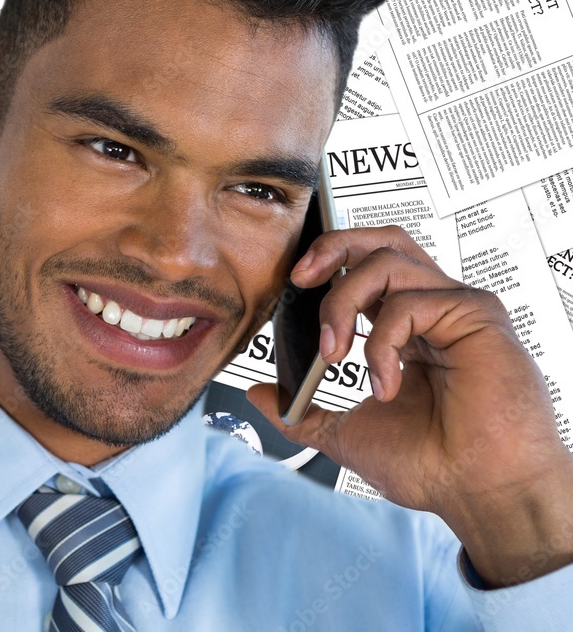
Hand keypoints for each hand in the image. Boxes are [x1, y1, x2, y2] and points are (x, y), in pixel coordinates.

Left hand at [246, 226, 572, 587]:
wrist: (474, 493)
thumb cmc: (432, 465)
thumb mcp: (345, 433)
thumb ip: (301, 411)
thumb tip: (259, 394)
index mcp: (407, 328)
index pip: (368, 268)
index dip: (329, 262)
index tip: (294, 283)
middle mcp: (434, 310)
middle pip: (382, 241)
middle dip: (333, 247)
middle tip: (300, 278)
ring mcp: (455, 308)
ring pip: (388, 260)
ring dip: (343, 302)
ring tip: (334, 353)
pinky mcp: (475, 314)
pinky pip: (409, 302)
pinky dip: (381, 342)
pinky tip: (385, 385)